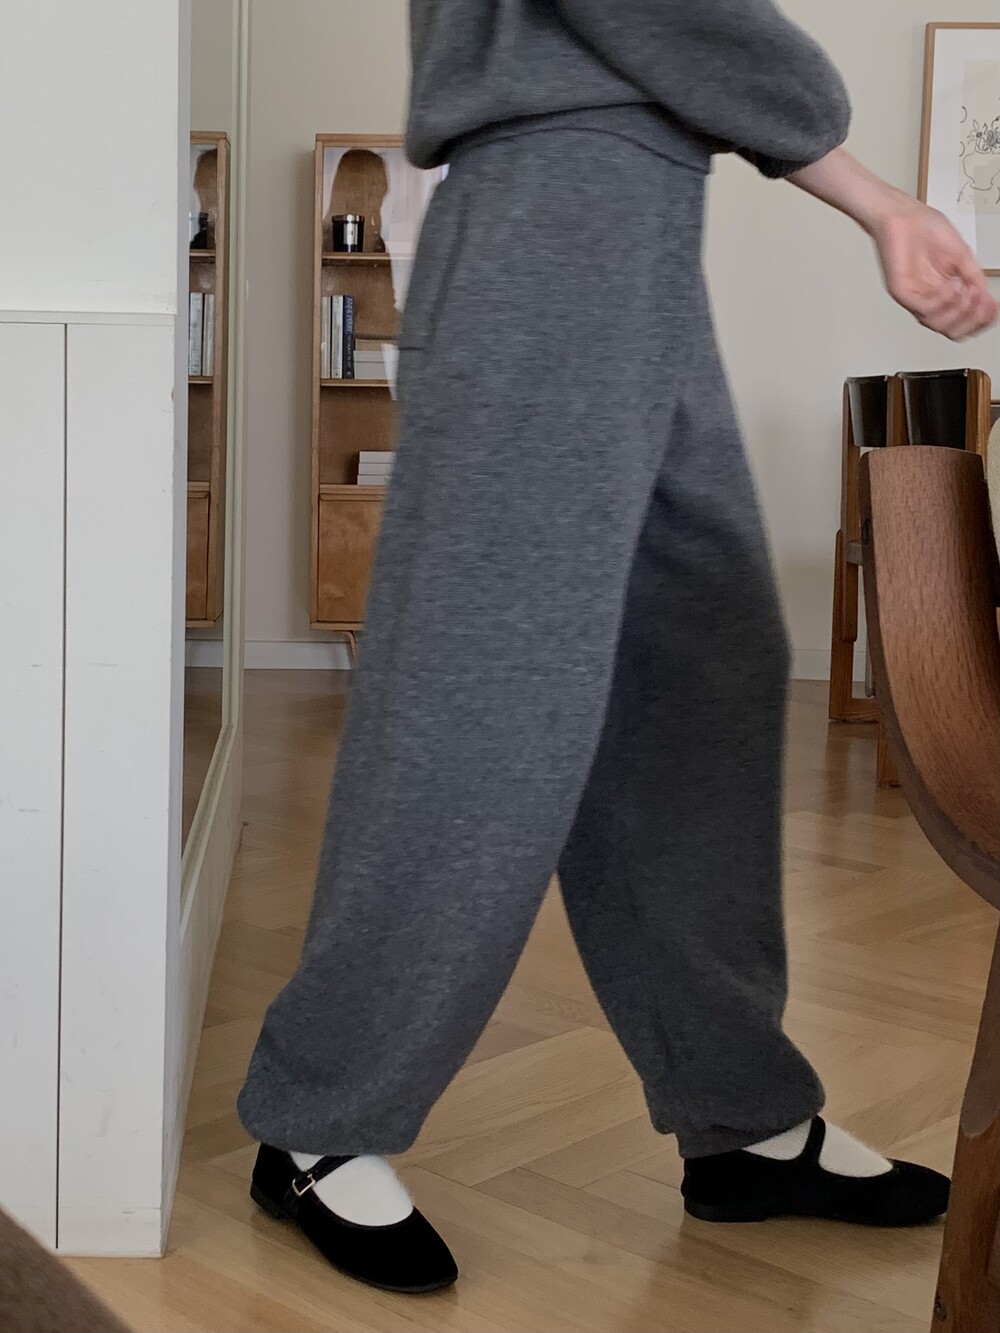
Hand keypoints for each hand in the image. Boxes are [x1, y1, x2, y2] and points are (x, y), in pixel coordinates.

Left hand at [788, 148, 998, 339]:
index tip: (993, 307)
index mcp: (943, 293)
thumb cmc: (924, 228)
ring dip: (959, 310)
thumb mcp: (961, 254)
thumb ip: (973, 277)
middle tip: (981, 301)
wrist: (902, 214)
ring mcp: (915, 297)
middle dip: (972, 319)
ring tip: (967, 291)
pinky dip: (942, 300)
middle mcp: (929, 299)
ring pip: (938, 324)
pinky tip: (952, 285)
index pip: (963, 321)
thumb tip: (986, 297)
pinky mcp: (901, 292)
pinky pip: (923, 308)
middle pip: (952, 331)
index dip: (981, 320)